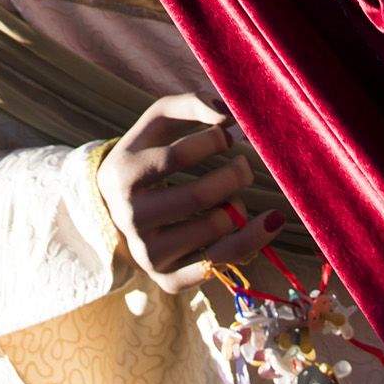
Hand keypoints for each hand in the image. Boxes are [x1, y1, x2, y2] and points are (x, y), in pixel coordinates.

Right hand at [95, 94, 285, 293]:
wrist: (115, 209)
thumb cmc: (147, 155)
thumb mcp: (157, 123)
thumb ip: (190, 105)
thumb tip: (229, 115)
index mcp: (124, 175)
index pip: (177, 157)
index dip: (212, 141)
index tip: (227, 135)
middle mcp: (131, 218)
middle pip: (200, 196)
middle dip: (236, 175)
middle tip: (244, 166)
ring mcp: (148, 253)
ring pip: (214, 229)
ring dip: (238, 205)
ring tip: (234, 194)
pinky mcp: (167, 279)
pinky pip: (220, 265)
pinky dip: (252, 240)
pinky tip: (268, 222)